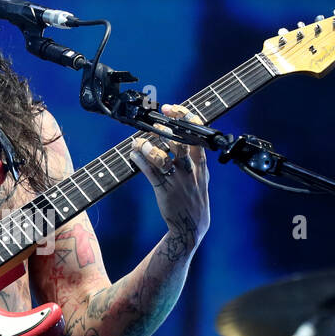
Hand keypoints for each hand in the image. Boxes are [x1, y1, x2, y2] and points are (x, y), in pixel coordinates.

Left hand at [129, 104, 210, 256]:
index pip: (197, 135)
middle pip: (180, 143)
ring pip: (163, 158)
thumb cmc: (194, 198)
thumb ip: (194, 159)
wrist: (191, 227)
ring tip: (139, 142)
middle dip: (166, 130)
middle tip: (155, 123)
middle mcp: (190, 170)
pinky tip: (133, 154)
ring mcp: (177, 181)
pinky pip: (150, 173)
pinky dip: (140, 161)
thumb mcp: (201, 177)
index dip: (185, 118)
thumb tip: (178, 137)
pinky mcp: (164, 191)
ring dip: (149, 147)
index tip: (172, 108)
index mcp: (201, 165)